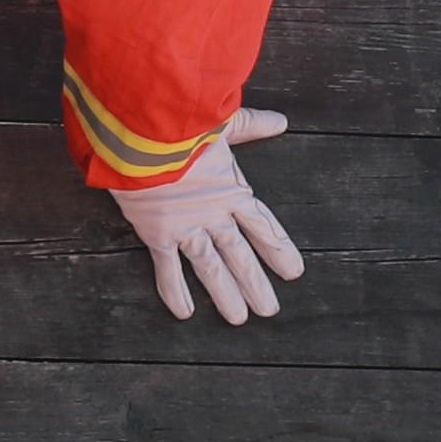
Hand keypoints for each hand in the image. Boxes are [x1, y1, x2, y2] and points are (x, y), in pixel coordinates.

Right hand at [115, 109, 303, 322]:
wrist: (147, 133)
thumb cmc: (184, 122)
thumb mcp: (223, 122)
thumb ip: (252, 126)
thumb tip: (281, 122)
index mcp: (233, 190)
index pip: (264, 228)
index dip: (279, 251)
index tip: (294, 273)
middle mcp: (214, 215)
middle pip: (241, 257)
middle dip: (256, 285)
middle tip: (270, 310)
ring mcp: (186, 228)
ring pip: (210, 269)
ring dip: (225, 296)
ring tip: (238, 319)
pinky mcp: (157, 233)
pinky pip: (167, 269)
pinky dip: (174, 292)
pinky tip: (184, 313)